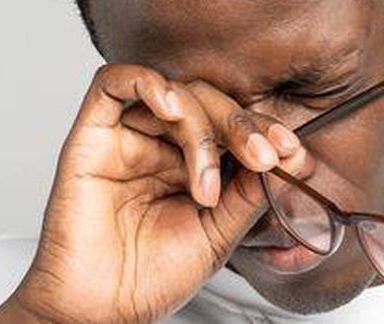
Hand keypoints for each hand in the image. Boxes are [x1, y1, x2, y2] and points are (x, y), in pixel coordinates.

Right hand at [0, 64, 309, 323]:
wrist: (101, 309)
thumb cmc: (151, 277)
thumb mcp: (220, 233)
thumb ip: (249, 193)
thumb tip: (287, 158)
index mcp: (190, 163)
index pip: (231, 123)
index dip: (264, 129)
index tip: (292, 152)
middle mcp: (159, 144)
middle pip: (205, 100)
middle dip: (240, 125)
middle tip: (263, 157)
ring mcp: (127, 137)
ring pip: (172, 92)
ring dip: (201, 126)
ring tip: (207, 182)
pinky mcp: (91, 135)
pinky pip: (113, 83)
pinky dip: (146, 83)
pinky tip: (169, 106)